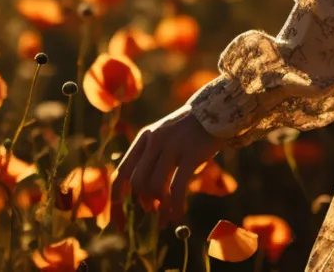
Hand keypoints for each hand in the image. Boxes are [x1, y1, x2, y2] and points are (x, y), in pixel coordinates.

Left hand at [113, 105, 222, 223]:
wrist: (216, 111)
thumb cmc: (188, 132)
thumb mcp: (164, 139)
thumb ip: (150, 162)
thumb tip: (142, 200)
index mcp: (144, 138)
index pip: (121, 173)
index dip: (117, 201)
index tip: (120, 222)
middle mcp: (155, 141)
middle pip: (137, 183)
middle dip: (144, 202)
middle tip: (153, 210)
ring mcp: (173, 146)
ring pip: (155, 186)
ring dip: (160, 206)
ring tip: (167, 213)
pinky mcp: (191, 154)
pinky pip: (177, 187)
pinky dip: (175, 206)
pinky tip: (178, 215)